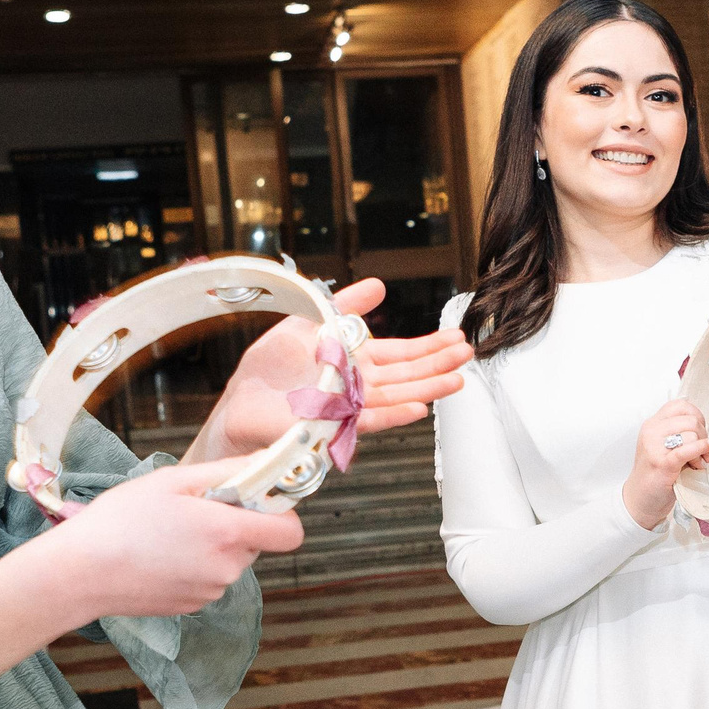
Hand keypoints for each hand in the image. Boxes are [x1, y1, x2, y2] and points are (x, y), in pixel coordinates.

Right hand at [35, 458, 304, 620]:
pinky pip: (210, 577)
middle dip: (237, 520)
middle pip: (258, 541)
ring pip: (231, 559)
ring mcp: (211, 591)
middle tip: (194, 506)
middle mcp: (227, 568)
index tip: (256, 495)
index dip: (280, 510)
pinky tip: (160, 552)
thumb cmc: (121, 520)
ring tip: (169, 530)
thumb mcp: (174, 480)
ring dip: (213, 542)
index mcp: (228, 533)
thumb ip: (228, 472)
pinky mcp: (193, 605)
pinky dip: (195, 563)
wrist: (80, 573)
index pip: (290, 531)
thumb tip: (267, 464)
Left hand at [193, 278, 473, 460]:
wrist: (241, 399)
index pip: (400, 354)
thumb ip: (345, 306)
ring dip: (426, 389)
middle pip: (405, 374)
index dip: (428, 346)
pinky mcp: (331, 422)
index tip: (456, 337)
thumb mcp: (311, 321)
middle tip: (468, 354)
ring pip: (395, 397)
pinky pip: (367, 419)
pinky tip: (418, 407)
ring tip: (457, 380)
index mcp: (356, 362)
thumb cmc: (271, 369)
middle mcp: (358, 385)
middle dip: (437, 364)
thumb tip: (379, 286)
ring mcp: (348, 406)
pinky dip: (393, 414)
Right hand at [621, 399, 708, 529]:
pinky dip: (700, 450)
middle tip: (703, 453)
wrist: (640, 499)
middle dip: (703, 436)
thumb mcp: (669, 451)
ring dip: (702, 450)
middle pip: (691, 420)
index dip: (697, 417)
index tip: (700, 432)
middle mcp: (652, 432)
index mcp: (653, 424)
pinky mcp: (662, 463)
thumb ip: (690, 442)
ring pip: (691, 434)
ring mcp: (655, 447)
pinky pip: (686, 450)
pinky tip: (705, 456)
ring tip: (698, 464)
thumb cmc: (656, 475)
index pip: (681, 406)